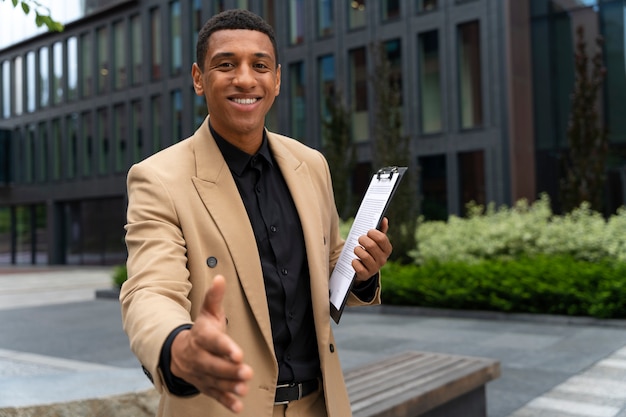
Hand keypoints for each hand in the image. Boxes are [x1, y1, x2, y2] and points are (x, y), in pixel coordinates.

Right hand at [170, 275, 253, 412]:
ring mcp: (201, 373)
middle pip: (214, 365)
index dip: (225, 348)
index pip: (213, 342)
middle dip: (230, 370)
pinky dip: (225, 402)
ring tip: (244, 388)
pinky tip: (238, 406)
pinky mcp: (205, 386)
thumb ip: (214, 297)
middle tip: (247, 372)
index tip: (238, 354)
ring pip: (215, 381)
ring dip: (229, 386)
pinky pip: (214, 395)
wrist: (178, 352)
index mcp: (201, 337)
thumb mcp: (207, 312)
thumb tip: (220, 277)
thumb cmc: (201, 330)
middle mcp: (199, 357)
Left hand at [352, 217, 392, 281]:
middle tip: (360, 239)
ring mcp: (374, 268)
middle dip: (362, 240)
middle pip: (371, 245)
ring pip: (364, 256)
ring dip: (357, 250)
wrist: (365, 269)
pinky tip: (355, 260)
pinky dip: (354, 262)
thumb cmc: (370, 251)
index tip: (368, 232)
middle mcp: (383, 259)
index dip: (372, 233)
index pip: (381, 238)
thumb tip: (384, 219)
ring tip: (357, 249)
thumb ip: (380, 230)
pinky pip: (358, 266)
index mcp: (387, 249)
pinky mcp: (365, 275)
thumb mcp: (376, 241)